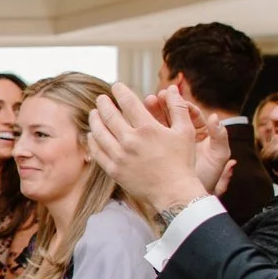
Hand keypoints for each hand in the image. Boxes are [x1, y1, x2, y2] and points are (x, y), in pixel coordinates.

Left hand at [90, 84, 218, 218]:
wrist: (174, 192)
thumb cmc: (182, 161)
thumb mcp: (185, 131)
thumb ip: (178, 108)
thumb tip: (172, 88)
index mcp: (148, 128)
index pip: (128, 103)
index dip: (120, 91)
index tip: (116, 86)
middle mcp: (130, 140)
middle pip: (109, 115)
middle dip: (103, 103)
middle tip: (101, 98)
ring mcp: (120, 156)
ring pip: (99, 133)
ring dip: (95, 120)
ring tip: (94, 113)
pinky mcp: (114, 170)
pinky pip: (97, 152)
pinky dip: (92, 141)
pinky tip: (92, 134)